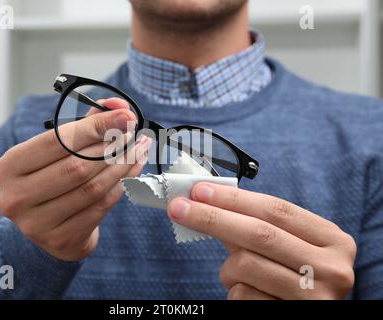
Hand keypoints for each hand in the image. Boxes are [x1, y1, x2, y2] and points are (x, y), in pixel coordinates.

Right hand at [0, 98, 150, 261]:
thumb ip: (86, 125)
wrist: (49, 227)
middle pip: (77, 166)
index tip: (125, 116)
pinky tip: (134, 170)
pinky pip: (101, 206)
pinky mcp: (61, 238)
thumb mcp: (57, 150)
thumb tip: (120, 107)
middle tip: (133, 135)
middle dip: (112, 147)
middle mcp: (17, 196)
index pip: (57, 141)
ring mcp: (37, 222)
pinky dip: (123, 185)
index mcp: (9, 166)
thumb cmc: (53, 178)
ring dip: (122, 165)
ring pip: (92, 187)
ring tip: (138, 149)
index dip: (95, 127)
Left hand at [167, 183, 356, 299]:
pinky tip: (250, 295)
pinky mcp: (293, 317)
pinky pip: (243, 295)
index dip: (234, 198)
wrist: (308, 315)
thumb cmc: (293, 277)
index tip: (199, 190)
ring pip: (246, 265)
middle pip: (260, 233)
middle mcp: (333, 268)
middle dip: (212, 217)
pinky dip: (234, 292)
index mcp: (332, 240)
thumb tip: (205, 200)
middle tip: (178, 208)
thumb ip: (253, 226)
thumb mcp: (286, 248)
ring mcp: (317, 297)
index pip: (276, 209)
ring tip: (235, 275)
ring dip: (227, 269)